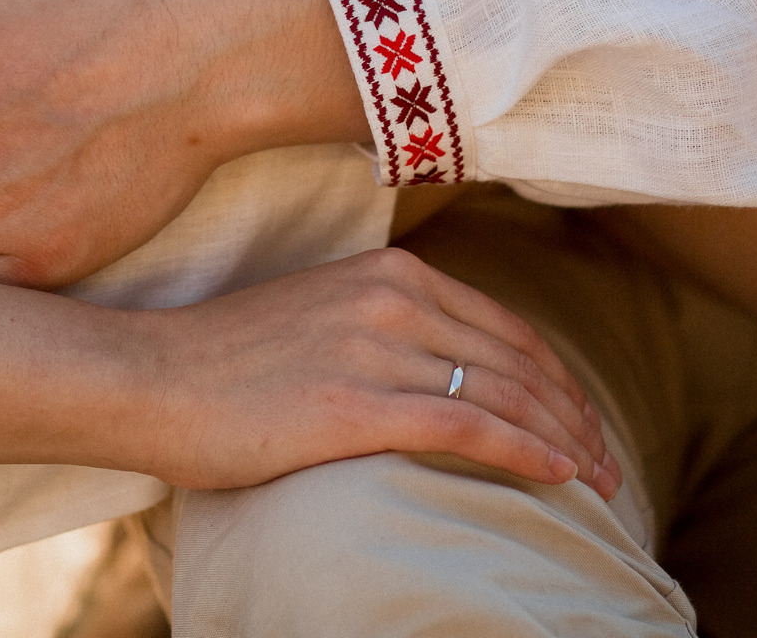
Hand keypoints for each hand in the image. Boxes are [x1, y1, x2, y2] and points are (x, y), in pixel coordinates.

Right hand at [137, 246, 621, 498]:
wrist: (148, 378)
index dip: (557, 379)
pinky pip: (467, 429)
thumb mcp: (315, 314)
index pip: (505, 326)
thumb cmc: (221, 360)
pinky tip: (558, 478)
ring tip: (598, 482)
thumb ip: (377, 325)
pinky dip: (526, 454)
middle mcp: (390, 299)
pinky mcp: (354, 404)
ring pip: (504, 396)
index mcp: (385, 273)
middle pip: (517, 361)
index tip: (584, 421)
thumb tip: (434, 367)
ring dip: (566, 443)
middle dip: (575, 415)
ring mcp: (373, 349)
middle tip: (609, 463)